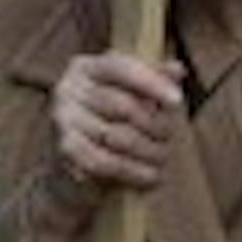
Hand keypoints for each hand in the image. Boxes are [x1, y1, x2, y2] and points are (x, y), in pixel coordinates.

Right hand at [50, 51, 182, 197]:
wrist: (77, 153)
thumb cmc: (110, 114)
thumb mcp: (130, 90)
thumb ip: (153, 77)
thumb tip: (177, 69)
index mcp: (84, 66)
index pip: (119, 68)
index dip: (150, 83)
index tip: (177, 100)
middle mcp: (68, 88)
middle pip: (122, 105)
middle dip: (154, 124)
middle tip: (169, 137)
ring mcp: (64, 118)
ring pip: (117, 137)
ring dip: (148, 151)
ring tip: (162, 156)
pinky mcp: (66, 148)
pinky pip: (105, 162)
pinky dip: (133, 171)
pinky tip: (150, 174)